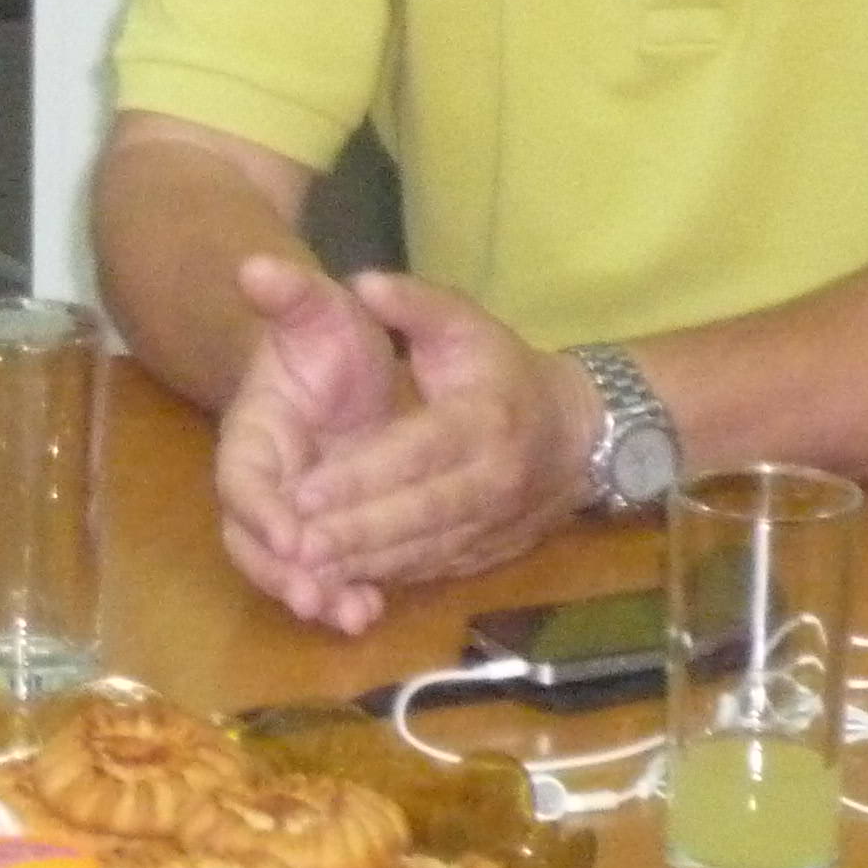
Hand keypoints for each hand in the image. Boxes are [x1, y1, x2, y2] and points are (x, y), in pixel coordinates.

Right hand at [211, 257, 403, 633]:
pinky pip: (329, 574)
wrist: (340, 365)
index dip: (260, 509)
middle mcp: (266, 483)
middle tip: (317, 596)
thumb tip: (254, 264)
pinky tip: (372, 614)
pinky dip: (346, 596)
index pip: (241, 478)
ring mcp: (295, 514)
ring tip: (352, 615)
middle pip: (255, 540)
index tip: (289, 535)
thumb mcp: (317, 308)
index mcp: (253, 433)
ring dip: (317, 595)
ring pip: (290, 568)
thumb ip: (289, 293)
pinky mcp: (329, 534)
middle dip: (282, 573)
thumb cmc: (327, 336)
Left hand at [278, 275, 597, 597]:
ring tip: (304, 573)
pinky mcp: (484, 554)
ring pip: (421, 552)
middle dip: (352, 534)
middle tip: (290, 545)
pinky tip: (340, 585)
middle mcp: (491, 481)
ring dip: (363, 566)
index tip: (301, 493)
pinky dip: (385, 579)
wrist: (578, 435)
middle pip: (416, 515)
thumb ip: (413, 303)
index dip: (360, 477)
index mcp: (484, 420)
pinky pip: (430, 570)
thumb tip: (362, 283)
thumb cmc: (505, 370)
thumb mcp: (466, 323)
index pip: (415, 454)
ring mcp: (491, 525)